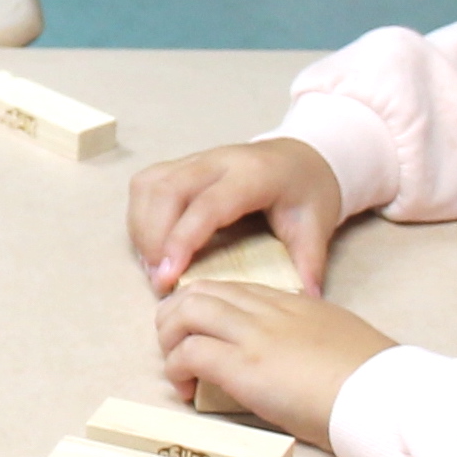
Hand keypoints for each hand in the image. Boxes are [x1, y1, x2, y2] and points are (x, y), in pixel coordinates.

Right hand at [129, 138, 345, 291]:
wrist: (303, 157)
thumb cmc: (307, 192)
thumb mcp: (317, 225)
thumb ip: (309, 262)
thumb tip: (304, 299)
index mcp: (253, 174)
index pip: (207, 205)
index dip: (182, 240)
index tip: (168, 278)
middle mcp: (217, 161)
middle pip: (166, 190)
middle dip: (153, 239)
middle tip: (160, 280)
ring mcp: (195, 159)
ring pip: (149, 185)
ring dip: (142, 229)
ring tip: (154, 267)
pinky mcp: (180, 165)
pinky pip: (146, 185)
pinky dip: (140, 217)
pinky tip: (152, 246)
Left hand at [156, 279, 393, 445]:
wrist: (384, 394)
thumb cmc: (371, 379)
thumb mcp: (336, 339)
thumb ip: (307, 335)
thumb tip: (289, 353)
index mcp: (291, 302)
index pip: (231, 288)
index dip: (205, 306)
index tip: (199, 331)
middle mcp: (267, 310)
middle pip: (200, 291)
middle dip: (174, 316)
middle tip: (175, 347)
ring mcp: (254, 334)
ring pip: (186, 311)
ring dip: (169, 339)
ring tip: (176, 368)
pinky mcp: (244, 365)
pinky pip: (190, 352)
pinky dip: (176, 369)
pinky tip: (186, 388)